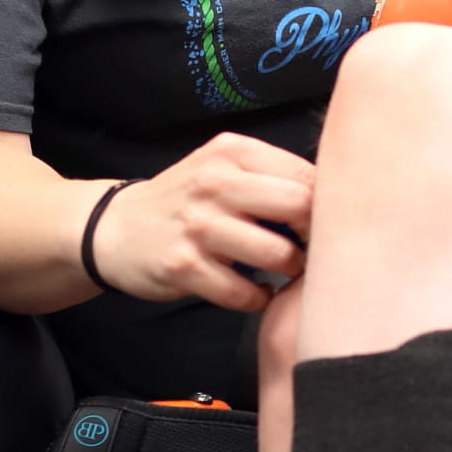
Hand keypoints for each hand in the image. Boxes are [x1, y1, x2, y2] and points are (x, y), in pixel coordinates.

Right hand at [88, 133, 314, 312]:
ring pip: (276, 254)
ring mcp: (197, 226)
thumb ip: (271, 173)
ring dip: (291, 271)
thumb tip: (335, 193)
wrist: (115, 228)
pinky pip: (243, 293)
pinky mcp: (183, 267)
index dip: (329, 204)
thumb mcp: (221, 166)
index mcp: (232, 152)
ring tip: (285, 271)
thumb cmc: (185, 200)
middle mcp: (214, 183)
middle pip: (299, 206)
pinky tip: (254, 293)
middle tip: (313, 248)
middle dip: (316, 234)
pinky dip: (257, 299)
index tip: (329, 222)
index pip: (306, 174)